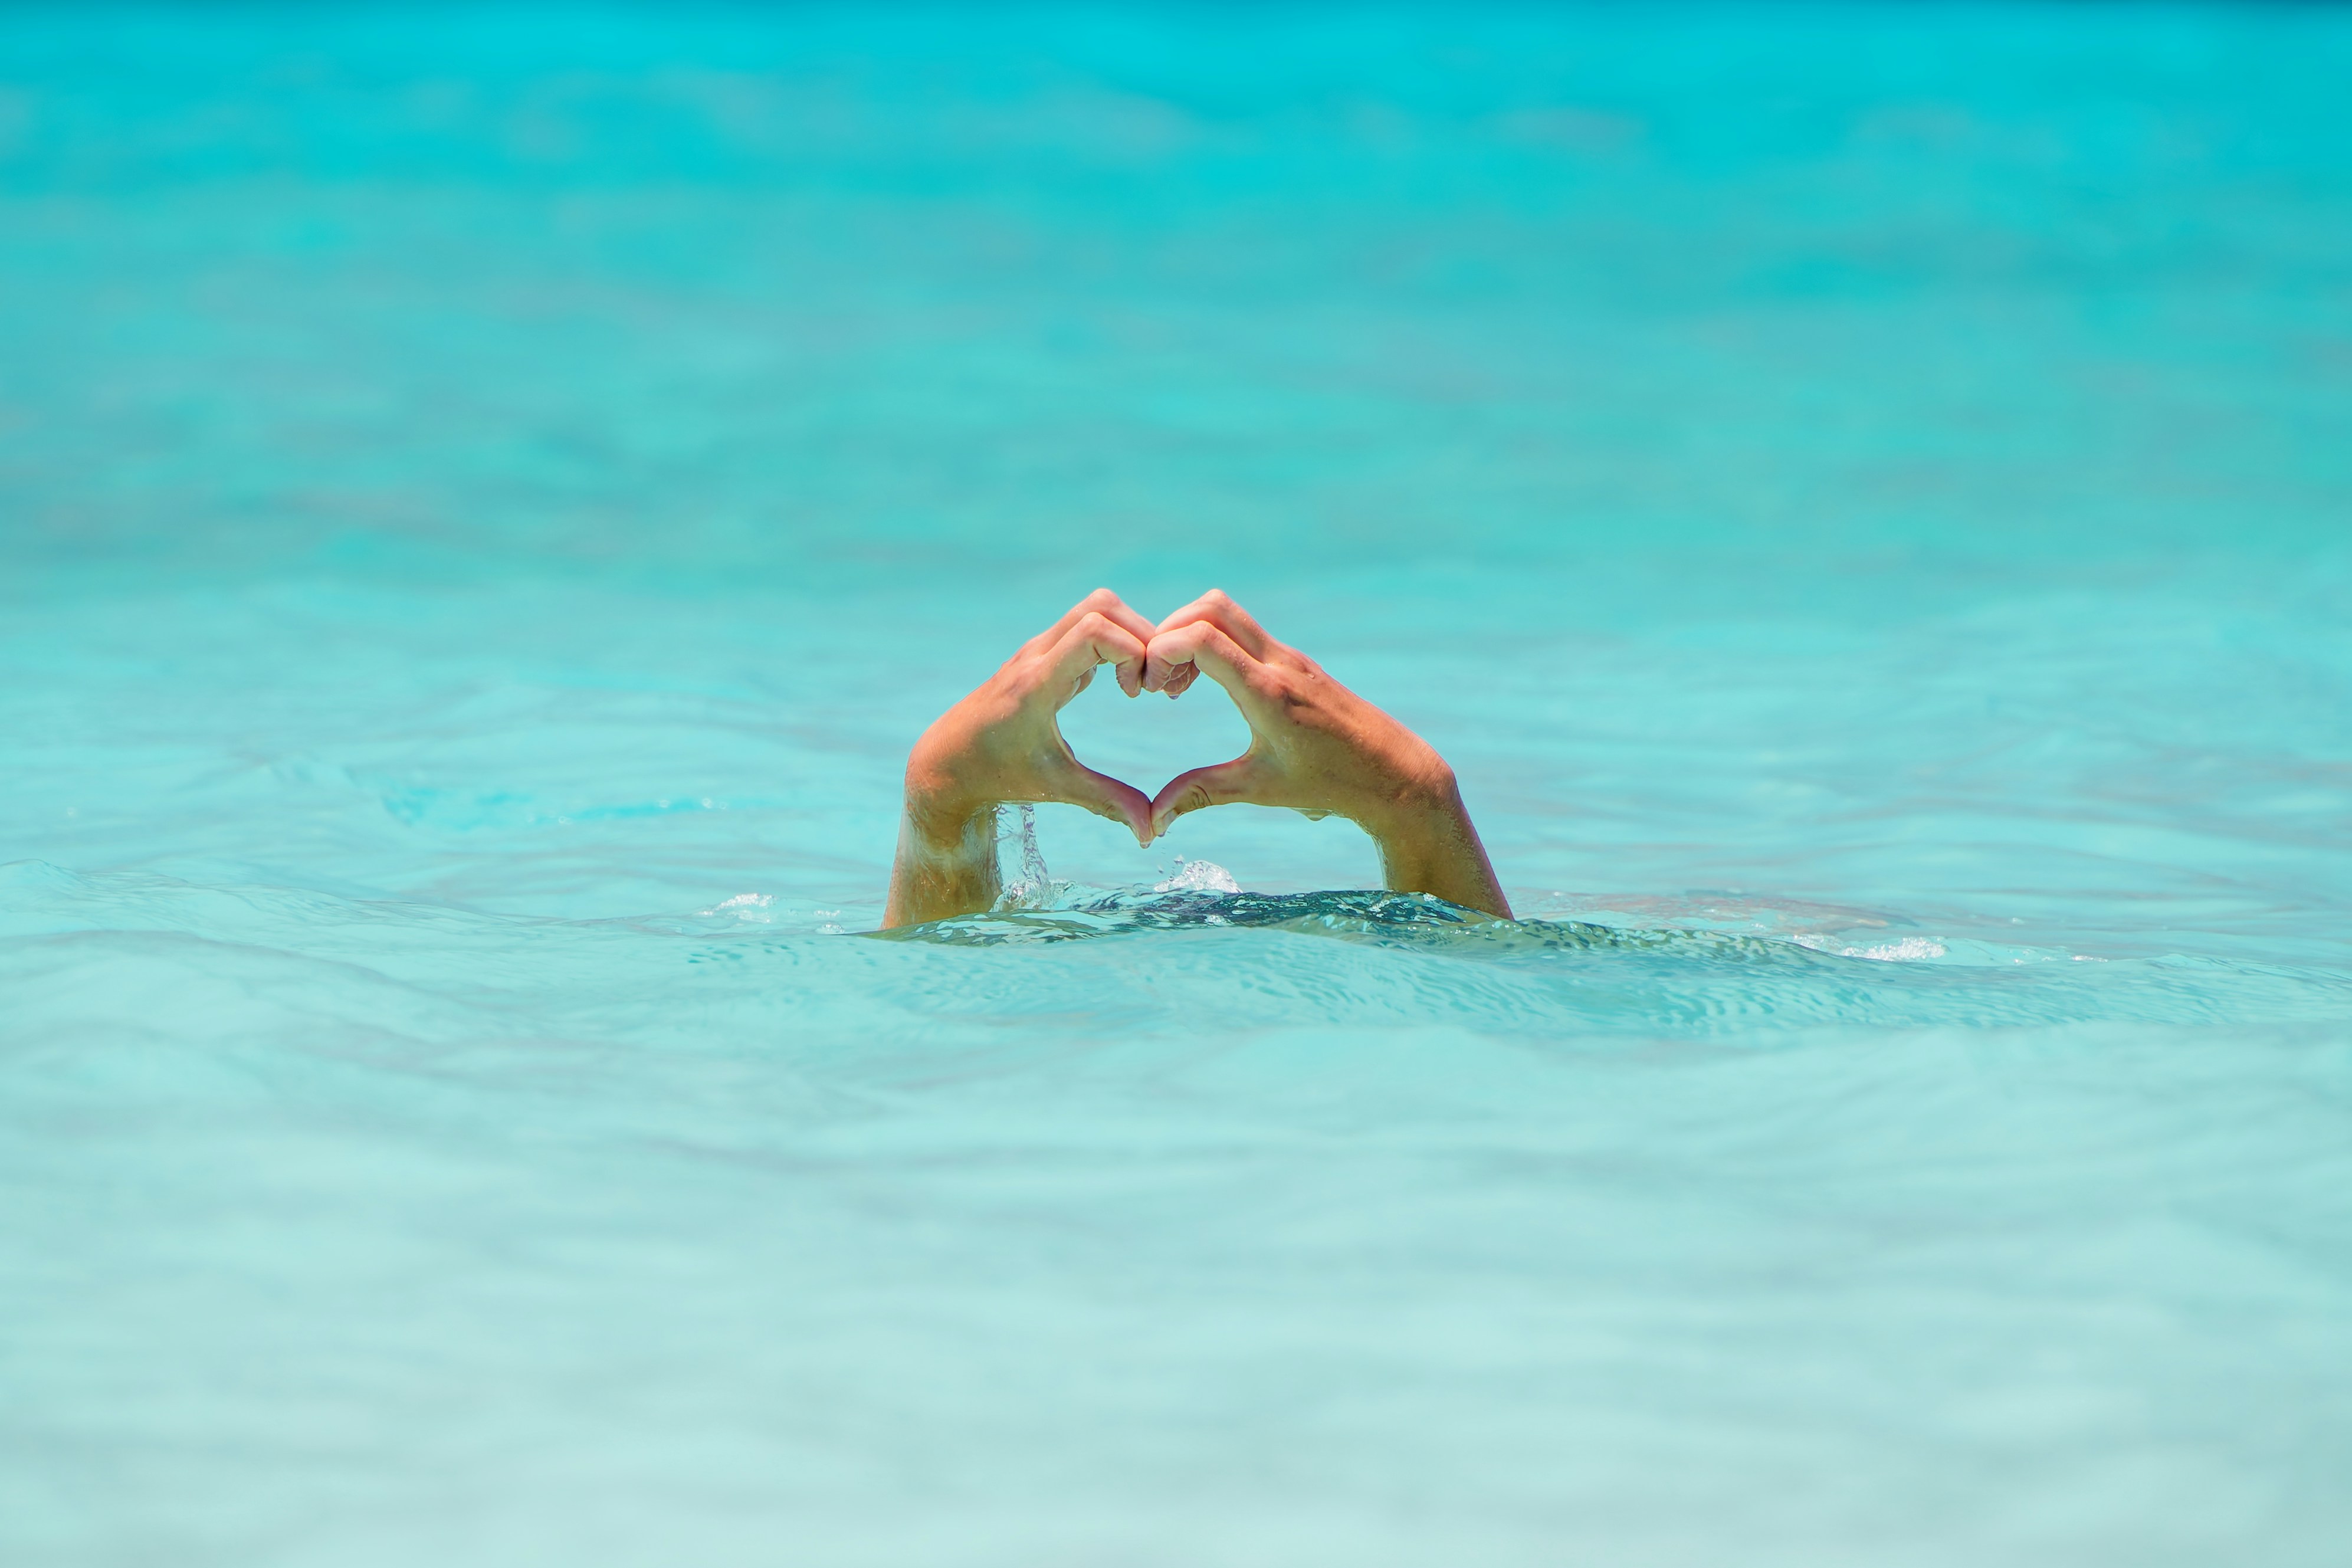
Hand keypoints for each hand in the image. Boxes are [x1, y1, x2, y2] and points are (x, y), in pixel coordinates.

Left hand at [883, 589, 1157, 928]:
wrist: (948, 762)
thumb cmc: (1000, 776)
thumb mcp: (1056, 787)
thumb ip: (1107, 803)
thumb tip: (1152, 835)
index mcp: (1037, 684)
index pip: (1096, 632)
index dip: (1133, 652)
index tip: (1136, 693)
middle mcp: (1036, 655)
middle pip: (1101, 605)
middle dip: (1141, 636)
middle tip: (1144, 683)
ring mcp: (1038, 649)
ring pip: (1095, 607)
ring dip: (1128, 635)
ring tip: (1133, 682)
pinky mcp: (1044, 652)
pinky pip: (1087, 624)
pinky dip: (1115, 643)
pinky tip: (1117, 683)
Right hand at [1142, 590, 1511, 918]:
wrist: (1394, 773)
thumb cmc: (1331, 783)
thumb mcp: (1261, 789)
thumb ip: (1202, 793)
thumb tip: (1153, 821)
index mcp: (1267, 692)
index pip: (1203, 638)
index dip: (1162, 650)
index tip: (1150, 687)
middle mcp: (1279, 663)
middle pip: (1211, 608)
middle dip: (1169, 633)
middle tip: (1157, 680)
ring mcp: (1290, 657)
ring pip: (1228, 613)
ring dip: (1191, 635)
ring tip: (1178, 686)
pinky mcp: (1296, 661)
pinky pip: (1244, 631)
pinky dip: (1214, 643)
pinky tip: (1207, 683)